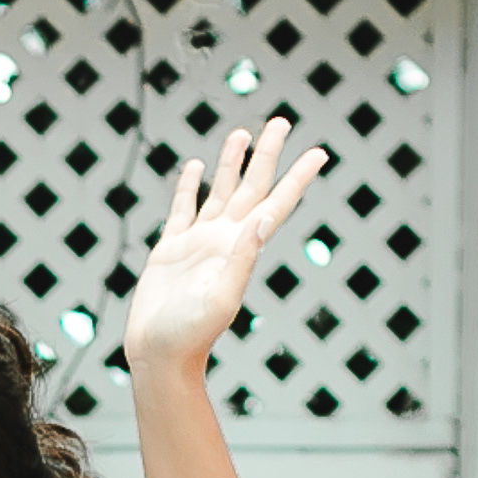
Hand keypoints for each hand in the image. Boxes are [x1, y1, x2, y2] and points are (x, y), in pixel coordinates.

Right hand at [122, 123, 336, 379]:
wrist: (159, 355)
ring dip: (232, 163)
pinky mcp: (171, 250)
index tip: (318, 153)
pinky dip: (189, 187)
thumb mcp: (221, 297)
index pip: (276, 204)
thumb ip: (242, 257)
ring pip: (220, 191)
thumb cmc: (191, 334)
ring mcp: (198, 243)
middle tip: (280, 122)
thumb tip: (263, 219)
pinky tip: (193, 168)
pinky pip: (183, 210)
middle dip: (266, 154)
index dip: (298, 178)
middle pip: (251, 187)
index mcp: (241, 248)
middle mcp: (224, 240)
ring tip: (241, 134)